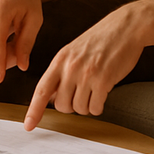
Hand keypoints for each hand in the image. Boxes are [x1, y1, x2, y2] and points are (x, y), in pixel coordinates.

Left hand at [24, 6, 143, 130]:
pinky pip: (95, 108)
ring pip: (79, 109)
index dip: (34, 110)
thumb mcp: (73, 52)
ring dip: (87, 105)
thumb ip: (61, 72)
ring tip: (94, 89)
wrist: (125, 28)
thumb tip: (51, 97)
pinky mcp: (104, 81)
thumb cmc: (100, 40)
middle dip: (71, 106)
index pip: (42, 89)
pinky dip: (98, 106)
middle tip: (81, 94)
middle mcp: (70, 67)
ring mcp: (86, 74)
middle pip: (61, 105)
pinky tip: (103, 93)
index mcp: (60, 60)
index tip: (28, 126)